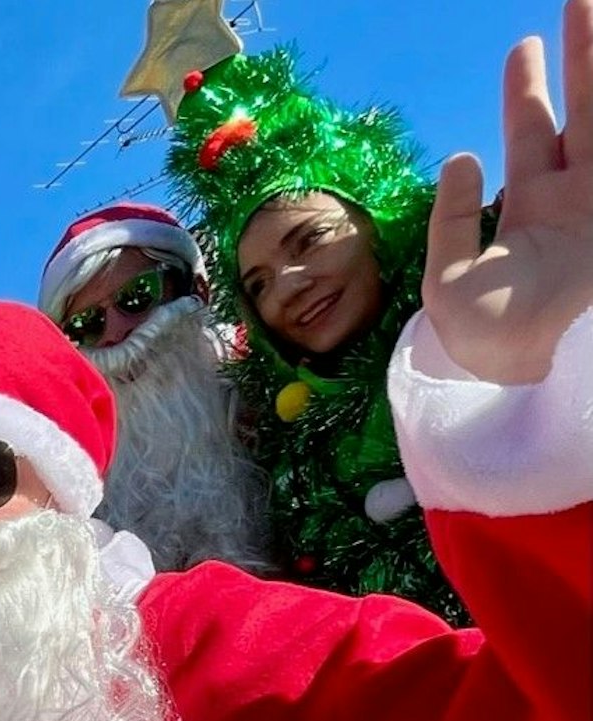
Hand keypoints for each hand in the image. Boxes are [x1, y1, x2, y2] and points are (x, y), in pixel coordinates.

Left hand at [424, 0, 592, 384]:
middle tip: (579, 2)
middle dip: (581, 58)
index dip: (529, 87)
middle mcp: (576, 200)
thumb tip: (461, 158)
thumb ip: (452, 218)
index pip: (531, 132)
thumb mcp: (447, 278)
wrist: (526, 376)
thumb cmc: (483, 342)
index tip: (524, 44)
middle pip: (582, 111)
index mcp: (531, 209)